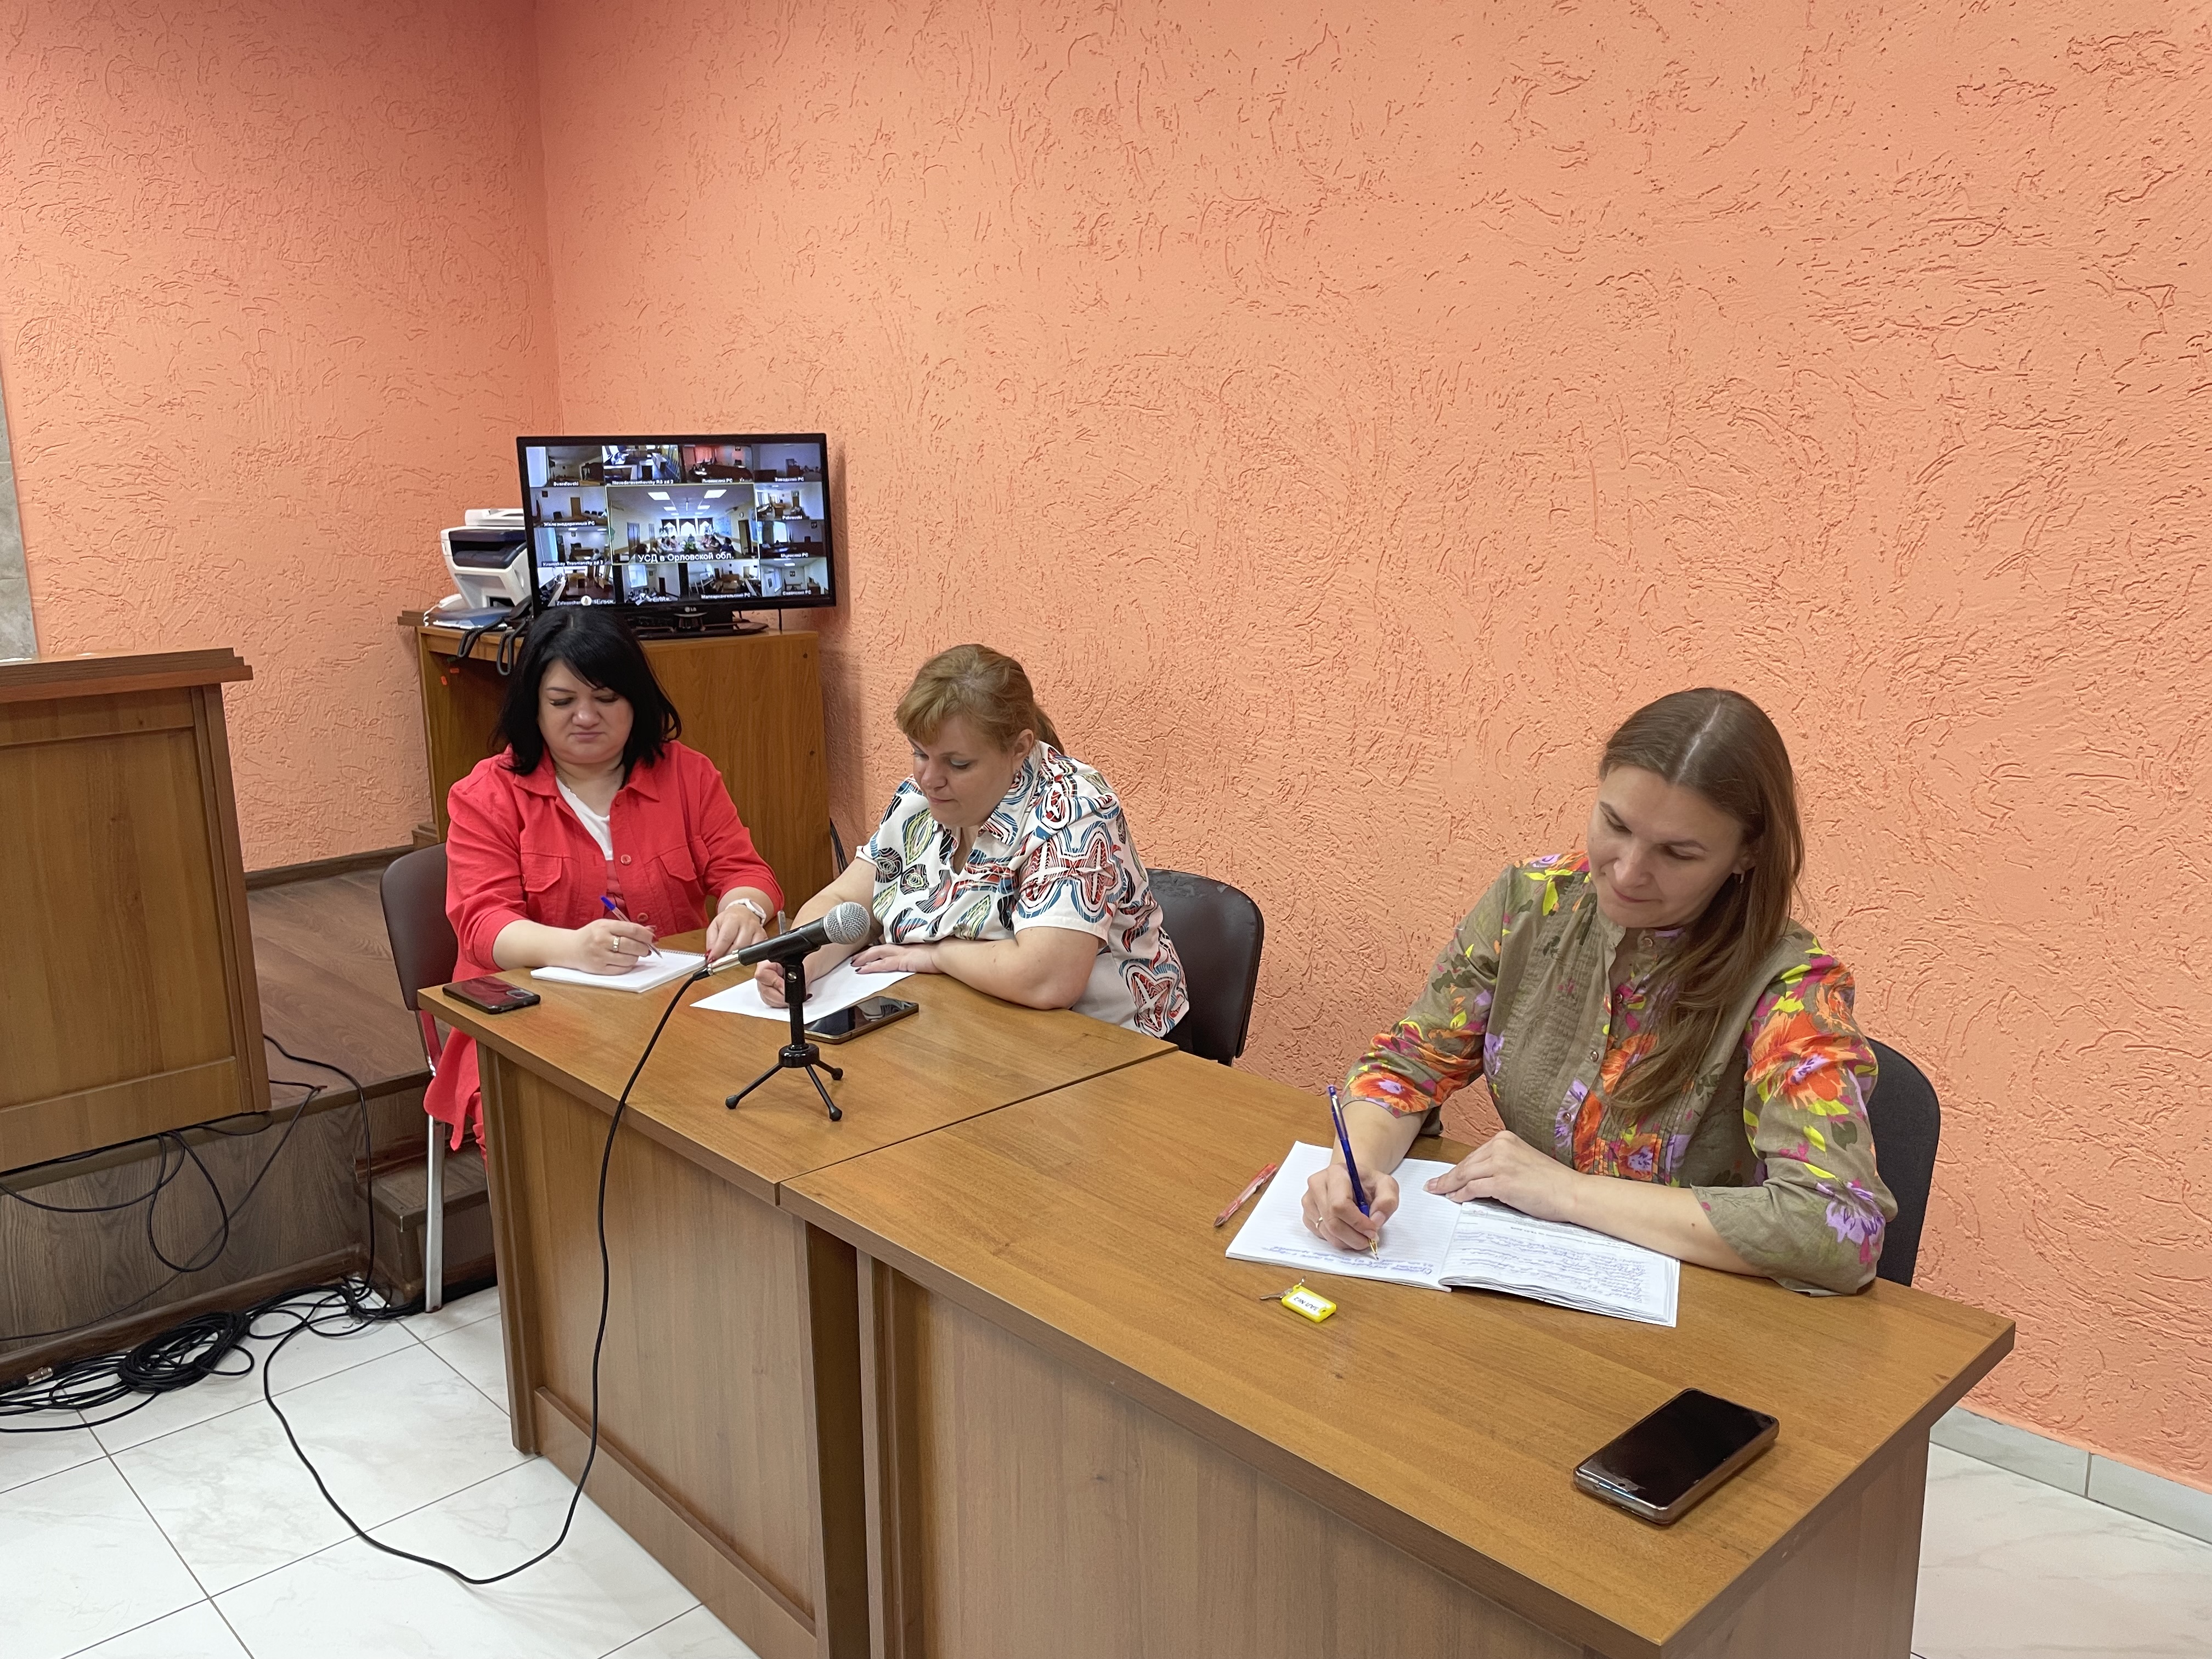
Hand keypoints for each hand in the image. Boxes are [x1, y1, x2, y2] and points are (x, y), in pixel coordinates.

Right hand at [564, 918, 655, 975]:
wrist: (570, 948)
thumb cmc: (592, 935)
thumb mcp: (606, 925)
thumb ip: (627, 927)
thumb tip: (650, 932)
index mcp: (604, 926)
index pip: (632, 930)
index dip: (646, 935)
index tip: (651, 938)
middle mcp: (601, 941)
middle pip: (632, 946)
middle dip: (644, 948)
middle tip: (646, 948)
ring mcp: (600, 956)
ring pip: (629, 959)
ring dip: (636, 957)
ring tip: (633, 953)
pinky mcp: (599, 968)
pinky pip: (622, 969)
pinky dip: (628, 965)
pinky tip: (625, 961)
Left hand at [704, 903, 768, 963]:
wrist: (744, 912)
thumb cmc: (729, 919)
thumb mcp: (715, 926)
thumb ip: (711, 941)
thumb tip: (711, 955)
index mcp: (732, 919)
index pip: (725, 938)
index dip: (718, 951)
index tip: (712, 960)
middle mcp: (747, 924)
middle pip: (737, 947)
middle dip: (727, 957)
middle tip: (720, 960)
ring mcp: (757, 930)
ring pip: (747, 951)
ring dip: (736, 958)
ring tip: (730, 956)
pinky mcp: (763, 936)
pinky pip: (756, 951)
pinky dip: (748, 956)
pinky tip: (741, 954)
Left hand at [850, 942, 941, 975]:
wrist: (947, 952)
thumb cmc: (943, 951)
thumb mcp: (929, 951)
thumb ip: (921, 952)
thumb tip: (920, 955)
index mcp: (908, 944)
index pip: (887, 945)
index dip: (876, 948)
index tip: (868, 951)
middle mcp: (902, 946)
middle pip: (878, 947)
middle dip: (865, 953)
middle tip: (854, 957)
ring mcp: (901, 953)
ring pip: (876, 953)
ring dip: (864, 958)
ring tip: (854, 963)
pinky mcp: (902, 961)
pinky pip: (882, 964)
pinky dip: (871, 967)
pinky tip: (862, 970)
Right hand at [1301, 1161, 1400, 1251]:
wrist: (1353, 1181)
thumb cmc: (1367, 1183)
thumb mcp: (1386, 1186)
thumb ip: (1387, 1201)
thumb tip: (1376, 1220)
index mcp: (1335, 1173)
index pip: (1340, 1205)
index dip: (1357, 1223)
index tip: (1373, 1231)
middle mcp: (1317, 1185)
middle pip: (1332, 1222)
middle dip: (1354, 1237)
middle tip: (1369, 1240)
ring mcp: (1309, 1201)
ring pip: (1326, 1232)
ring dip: (1347, 1241)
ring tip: (1361, 1236)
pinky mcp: (1307, 1215)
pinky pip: (1322, 1235)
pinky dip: (1338, 1240)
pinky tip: (1348, 1231)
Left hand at [1425, 1131, 1581, 1222]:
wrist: (1571, 1192)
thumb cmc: (1552, 1181)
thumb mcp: (1522, 1162)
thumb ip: (1501, 1163)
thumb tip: (1477, 1176)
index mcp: (1505, 1139)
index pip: (1474, 1155)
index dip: (1457, 1167)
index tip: (1445, 1175)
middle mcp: (1500, 1146)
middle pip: (1466, 1164)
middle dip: (1448, 1176)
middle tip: (1433, 1185)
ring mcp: (1500, 1164)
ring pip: (1465, 1175)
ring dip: (1449, 1186)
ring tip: (1437, 1192)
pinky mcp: (1501, 1182)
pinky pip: (1472, 1189)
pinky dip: (1460, 1195)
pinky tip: (1453, 1198)